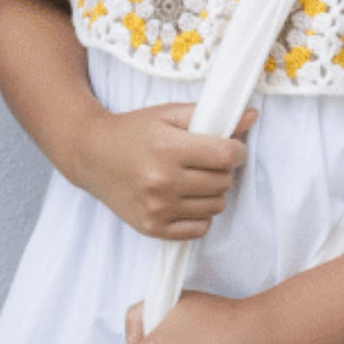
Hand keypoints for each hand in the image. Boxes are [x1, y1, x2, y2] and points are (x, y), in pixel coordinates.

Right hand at [78, 103, 257, 239]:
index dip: (237, 150)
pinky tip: (185, 199)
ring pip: (215, 207)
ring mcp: (157, 209)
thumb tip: (251, 118)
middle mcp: (162, 182)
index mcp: (168, 149)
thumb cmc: (133, 131)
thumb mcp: (168, 114)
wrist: (91, 155)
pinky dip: (199, 215)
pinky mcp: (152, 228)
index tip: (232, 147)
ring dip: (212, 192)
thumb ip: (210, 116)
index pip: (226, 156)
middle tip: (207, 161)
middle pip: (223, 182)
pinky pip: (198, 229)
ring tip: (194, 179)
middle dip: (223, 170)